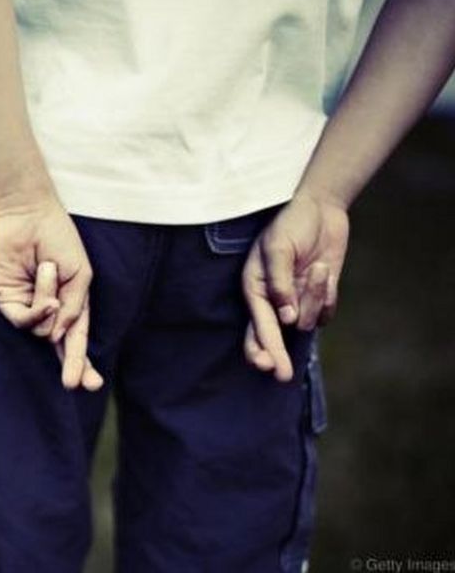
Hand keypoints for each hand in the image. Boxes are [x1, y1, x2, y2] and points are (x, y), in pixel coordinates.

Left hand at [0, 191, 102, 390]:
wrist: (29, 216)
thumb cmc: (59, 241)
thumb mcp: (81, 278)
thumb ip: (74, 310)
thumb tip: (58, 338)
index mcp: (70, 306)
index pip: (77, 341)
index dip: (83, 363)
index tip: (93, 384)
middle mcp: (49, 311)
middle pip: (59, 349)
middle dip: (71, 365)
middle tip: (74, 384)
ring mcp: (28, 308)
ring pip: (44, 329)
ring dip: (50, 298)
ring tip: (48, 268)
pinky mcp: (7, 302)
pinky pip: (24, 320)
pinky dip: (36, 304)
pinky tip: (42, 277)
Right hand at [242, 193, 349, 380]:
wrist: (321, 209)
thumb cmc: (290, 225)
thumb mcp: (277, 248)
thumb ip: (279, 283)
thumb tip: (285, 318)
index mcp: (254, 289)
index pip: (256, 325)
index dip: (262, 347)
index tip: (267, 365)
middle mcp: (273, 301)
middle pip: (272, 338)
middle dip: (276, 355)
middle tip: (281, 375)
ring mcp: (296, 302)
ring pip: (306, 321)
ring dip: (316, 296)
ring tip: (318, 267)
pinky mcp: (318, 299)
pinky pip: (326, 313)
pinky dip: (328, 296)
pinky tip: (325, 271)